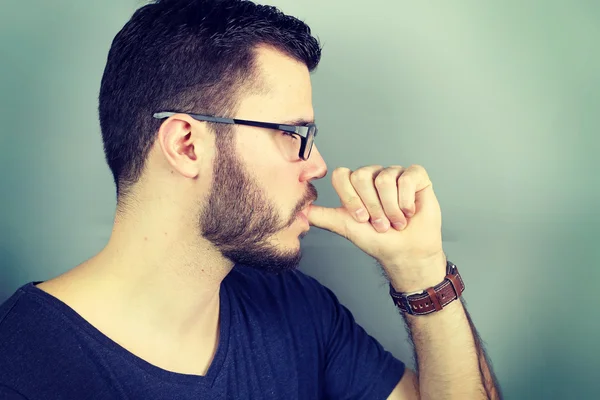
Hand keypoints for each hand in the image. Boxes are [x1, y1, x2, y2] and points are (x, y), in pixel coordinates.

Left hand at [307, 164, 445, 289]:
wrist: (405, 252)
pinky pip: (407, 178)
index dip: (350, 198)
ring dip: (391, 209)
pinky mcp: (415, 175)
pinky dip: (406, 202)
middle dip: (372, 207)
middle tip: (380, 223)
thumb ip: (323, 216)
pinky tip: (409, 212)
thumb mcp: (345, 227)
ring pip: (385, 180)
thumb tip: (300, 211)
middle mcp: (373, 175)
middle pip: (362, 176)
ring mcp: (394, 173)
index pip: (342, 175)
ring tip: (396, 221)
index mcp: (354, 184)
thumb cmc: (378, 240)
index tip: (360, 218)